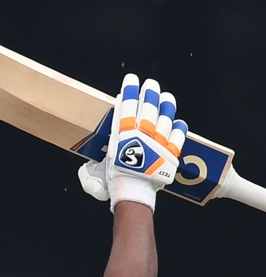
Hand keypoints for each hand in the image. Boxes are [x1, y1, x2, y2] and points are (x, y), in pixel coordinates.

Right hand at [77, 73, 187, 211]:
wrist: (133, 194)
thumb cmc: (115, 182)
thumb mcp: (100, 166)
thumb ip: (102, 152)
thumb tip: (100, 150)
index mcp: (123, 136)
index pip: (127, 108)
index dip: (130, 92)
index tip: (131, 80)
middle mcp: (142, 137)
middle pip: (147, 110)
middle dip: (149, 94)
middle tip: (150, 83)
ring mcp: (158, 144)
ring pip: (164, 120)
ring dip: (166, 106)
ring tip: (166, 96)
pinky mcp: (169, 154)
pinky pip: (177, 138)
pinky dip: (179, 128)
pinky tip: (179, 121)